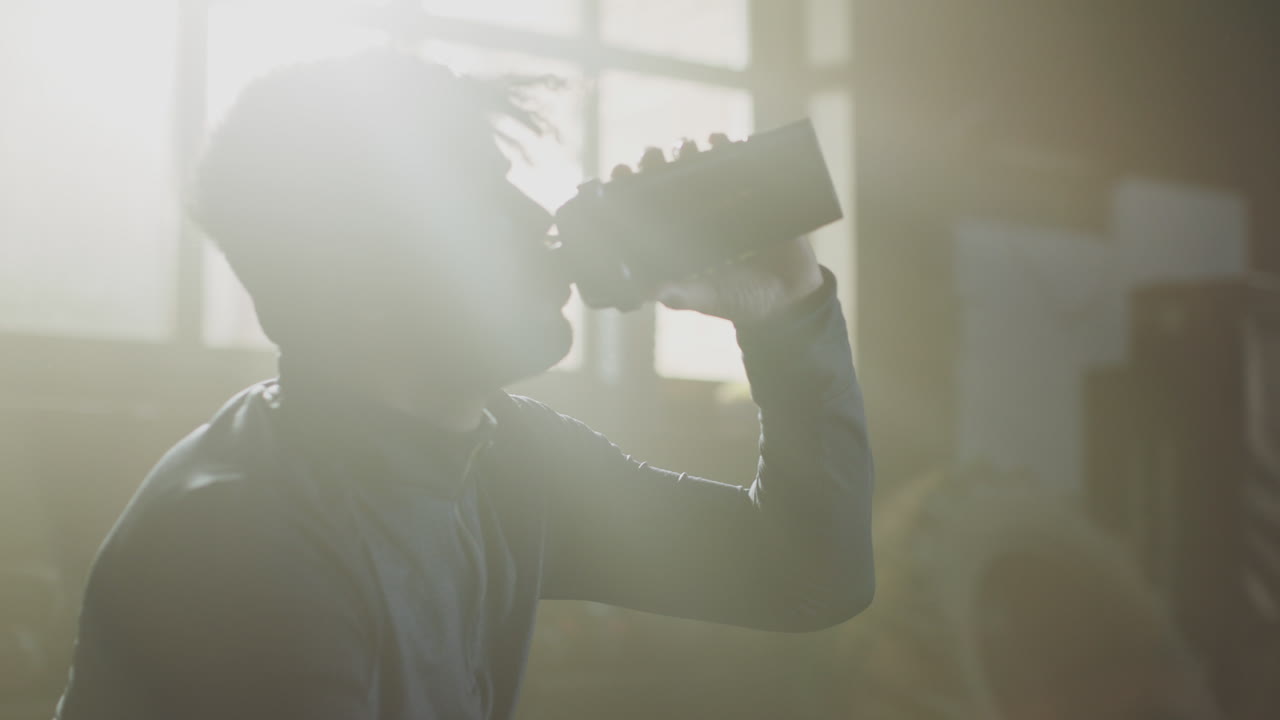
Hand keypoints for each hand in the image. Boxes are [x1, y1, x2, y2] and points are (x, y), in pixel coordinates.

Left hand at [610, 134, 824, 324]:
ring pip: (698, 164)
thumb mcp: (708, 298)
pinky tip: (720, 141)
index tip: (621, 173)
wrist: (789, 297)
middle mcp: (694, 212)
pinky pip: (739, 163)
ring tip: (686, 148)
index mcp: (676, 235)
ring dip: (688, 151)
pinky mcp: (753, 192)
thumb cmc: (738, 299)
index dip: (630, 185)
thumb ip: (682, 295)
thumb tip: (653, 292)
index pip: (645, 203)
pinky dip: (729, 148)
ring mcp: (723, 199)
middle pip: (666, 177)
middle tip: (652, 156)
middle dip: (655, 161)